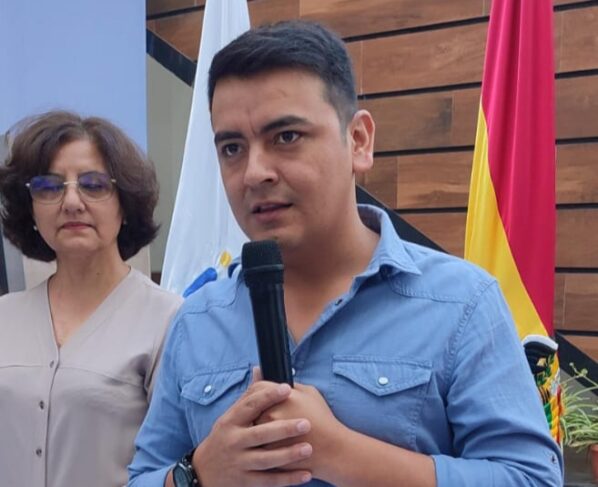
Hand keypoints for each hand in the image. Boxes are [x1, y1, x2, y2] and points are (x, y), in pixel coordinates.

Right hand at [192, 376, 312, 486]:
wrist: (204, 471)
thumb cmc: (225, 436)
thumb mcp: (231, 416)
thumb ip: (249, 397)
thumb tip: (260, 369)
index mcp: (231, 421)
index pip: (249, 406)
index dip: (268, 396)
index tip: (286, 389)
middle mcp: (234, 441)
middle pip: (260, 434)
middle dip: (283, 429)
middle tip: (306, 423)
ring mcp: (239, 463)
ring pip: (265, 460)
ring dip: (288, 455)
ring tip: (308, 448)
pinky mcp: (245, 482)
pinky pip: (269, 481)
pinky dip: (288, 479)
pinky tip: (305, 473)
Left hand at [256, 383, 347, 480]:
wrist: (332, 450)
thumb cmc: (322, 419)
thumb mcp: (309, 393)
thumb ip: (289, 384)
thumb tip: (269, 374)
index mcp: (281, 398)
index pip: (258, 387)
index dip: (260, 389)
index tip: (265, 394)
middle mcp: (270, 415)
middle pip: (252, 406)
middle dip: (258, 407)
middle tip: (268, 411)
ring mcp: (266, 436)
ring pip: (251, 426)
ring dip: (256, 424)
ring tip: (269, 426)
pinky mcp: (266, 454)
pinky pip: (255, 444)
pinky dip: (261, 441)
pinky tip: (272, 440)